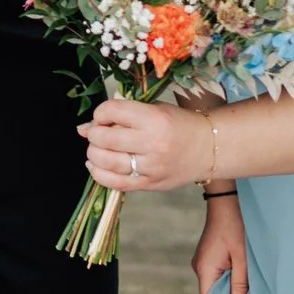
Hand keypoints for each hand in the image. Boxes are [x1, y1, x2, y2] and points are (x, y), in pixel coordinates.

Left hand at [78, 98, 214, 193]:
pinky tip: (96, 166)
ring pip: (106, 162)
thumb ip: (122, 115)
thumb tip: (84, 127)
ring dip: (93, 154)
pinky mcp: (150, 184)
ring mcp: (151, 167)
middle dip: (93, 134)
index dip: (100, 113)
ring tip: (95, 149)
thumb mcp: (154, 109)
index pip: (112, 111)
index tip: (102, 116)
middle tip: (97, 133)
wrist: (209, 148)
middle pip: (104, 139)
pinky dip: (99, 174)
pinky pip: (116, 183)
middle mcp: (152, 143)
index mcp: (154, 118)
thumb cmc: (180, 124)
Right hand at [193, 194, 248, 293]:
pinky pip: (217, 274)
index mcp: (205, 269)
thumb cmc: (236, 226)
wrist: (227, 200)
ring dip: (231, 288)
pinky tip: (243, 278)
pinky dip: (229, 278)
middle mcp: (199, 266)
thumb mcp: (243, 258)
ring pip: (216, 283)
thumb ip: (240, 284)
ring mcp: (203, 260)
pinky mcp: (209, 256)